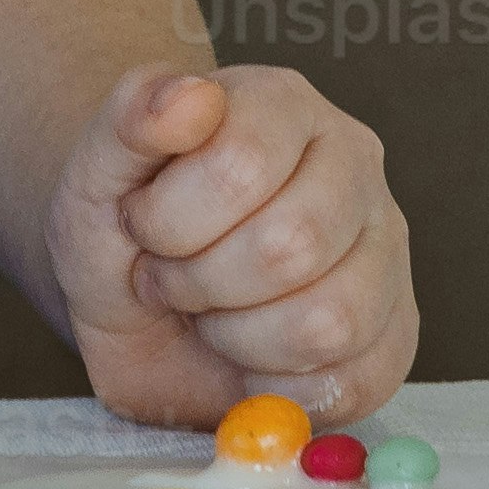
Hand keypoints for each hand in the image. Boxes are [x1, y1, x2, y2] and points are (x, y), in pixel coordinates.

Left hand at [48, 59, 411, 427]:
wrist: (130, 309)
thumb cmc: (122, 233)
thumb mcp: (94, 172)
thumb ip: (129, 120)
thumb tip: (190, 98)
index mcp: (283, 104)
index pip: (240, 163)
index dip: (170, 218)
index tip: (143, 226)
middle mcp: (354, 165)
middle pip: (293, 244)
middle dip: (202, 282)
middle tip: (173, 278)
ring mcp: (385, 250)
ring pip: (331, 320)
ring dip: (240, 338)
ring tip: (213, 313)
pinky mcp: (394, 335)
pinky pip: (351, 383)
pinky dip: (278, 389)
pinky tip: (249, 357)